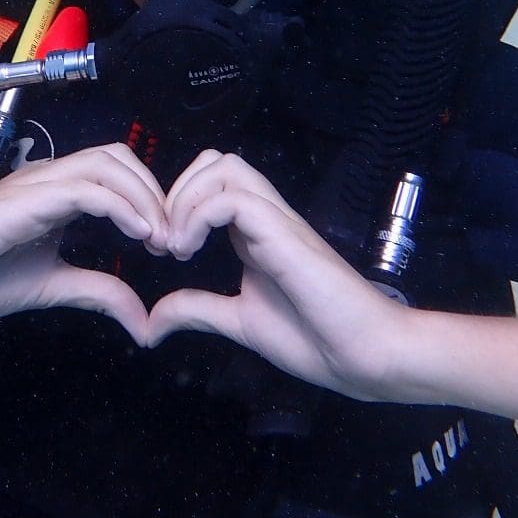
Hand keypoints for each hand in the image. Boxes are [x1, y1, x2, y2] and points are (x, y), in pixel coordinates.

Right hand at [0, 143, 167, 343]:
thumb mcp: (51, 287)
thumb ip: (97, 292)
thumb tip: (143, 322)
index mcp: (54, 193)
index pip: (115, 172)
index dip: (149, 200)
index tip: (165, 243)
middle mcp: (47, 179)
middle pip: (118, 157)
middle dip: (154, 191)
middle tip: (170, 237)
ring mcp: (35, 184)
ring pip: (106, 164)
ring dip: (143, 197)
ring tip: (159, 236)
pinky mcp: (25, 200)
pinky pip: (84, 189)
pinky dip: (120, 206)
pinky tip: (139, 233)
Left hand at [148, 149, 411, 399]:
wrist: (366, 356)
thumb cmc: (316, 339)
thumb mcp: (239, 321)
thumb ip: (198, 311)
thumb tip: (151, 323)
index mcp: (254, 233)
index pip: (210, 183)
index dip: (174, 205)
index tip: (159, 250)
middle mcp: (266, 217)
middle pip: (216, 161)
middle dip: (176, 191)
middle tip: (164, 241)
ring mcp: (277, 222)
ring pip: (224, 166)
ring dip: (186, 199)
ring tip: (176, 245)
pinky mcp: (285, 234)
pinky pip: (232, 199)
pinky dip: (197, 217)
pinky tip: (188, 251)